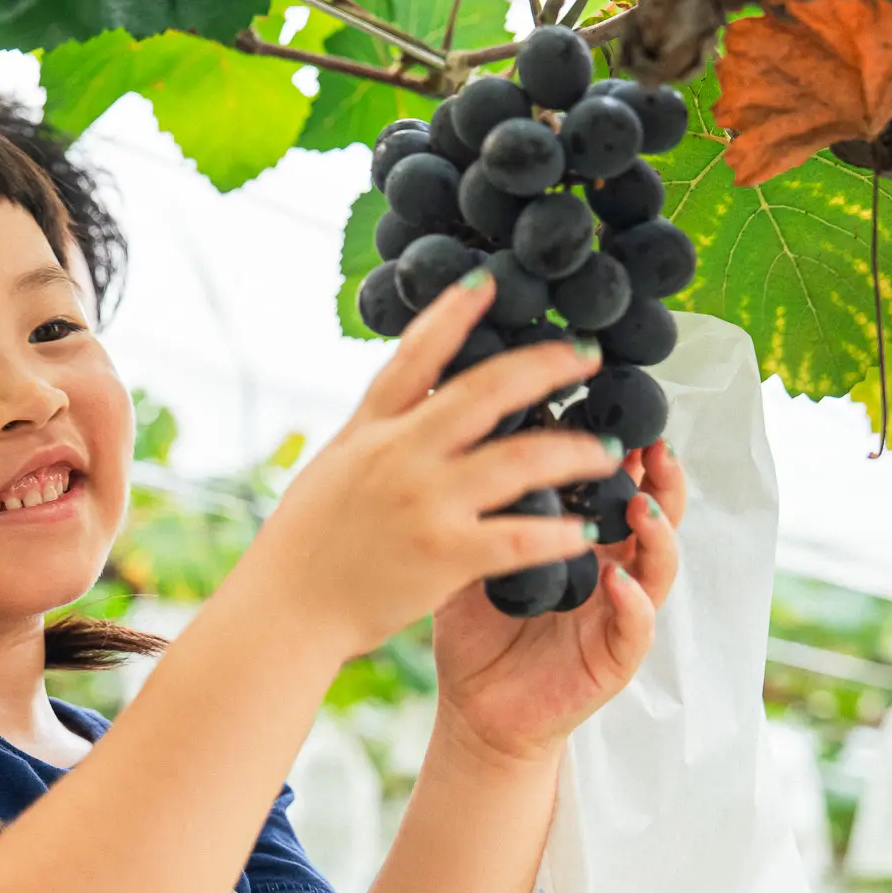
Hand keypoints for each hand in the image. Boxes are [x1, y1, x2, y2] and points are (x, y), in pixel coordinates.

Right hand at [240, 270, 623, 662]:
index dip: (454, 312)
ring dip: (574, 451)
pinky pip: (519, 538)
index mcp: (370, 430)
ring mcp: (424, 503)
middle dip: (545, 366)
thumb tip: (410, 399)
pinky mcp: (443, 555)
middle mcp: (399, 455)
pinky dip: (559, 534)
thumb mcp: (332, 468)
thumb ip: (375, 433)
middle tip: (587, 354)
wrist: (284, 612)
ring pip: (519, 460)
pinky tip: (586, 531)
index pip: (415, 354)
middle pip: (486, 390)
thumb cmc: (304, 546)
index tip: (489, 281)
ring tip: (608, 451)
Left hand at [430, 439, 686, 766]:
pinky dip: (634, 604)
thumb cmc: (478, 630)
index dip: (627, 452)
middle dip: (662, 482)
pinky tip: (618, 582)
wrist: (476, 709)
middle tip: (654, 447)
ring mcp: (620, 614)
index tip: (621, 412)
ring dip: (658, 535)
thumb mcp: (475, 557)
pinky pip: (637, 629)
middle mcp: (613, 570)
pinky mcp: (614, 659)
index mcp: (583, 541)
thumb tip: (469, 440)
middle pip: (654, 516)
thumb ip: (488, 511)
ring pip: (659, 567)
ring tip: (641, 508)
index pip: (616, 486)